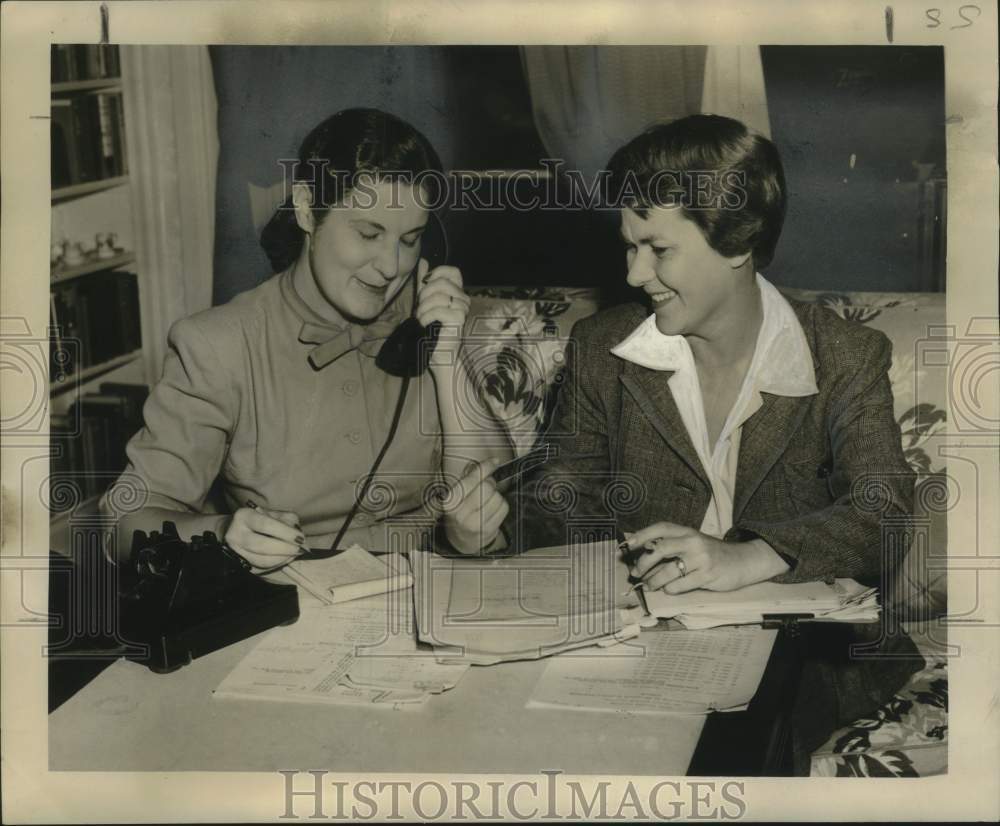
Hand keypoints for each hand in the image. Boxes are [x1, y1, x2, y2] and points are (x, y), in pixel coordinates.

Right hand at [223, 505, 304, 572]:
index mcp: (244, 516)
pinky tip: (286, 558)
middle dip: (285, 548)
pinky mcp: (241, 564)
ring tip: (295, 553)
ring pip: (262, 560)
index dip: (285, 533)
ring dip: (283, 559)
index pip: (265, 524)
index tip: (300, 538)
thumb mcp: (274, 513)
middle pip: (262, 545)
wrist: (238, 530)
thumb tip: (298, 536)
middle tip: (300, 549)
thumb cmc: (261, 520)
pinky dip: (278, 564)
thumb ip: (288, 521)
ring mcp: (236, 552)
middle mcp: (235, 534)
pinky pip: (262, 568)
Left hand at [415, 259, 469, 371]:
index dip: (438, 273)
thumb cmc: (432, 330)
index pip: (453, 271)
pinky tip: (424, 325)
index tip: (425, 286)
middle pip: (442, 283)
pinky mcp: (459, 320)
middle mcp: (463, 300)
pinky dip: (426, 317)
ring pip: (439, 297)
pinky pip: (438, 310)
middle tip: (420, 309)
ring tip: (421, 319)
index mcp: (457, 293)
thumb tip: (423, 261)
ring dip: (423, 308)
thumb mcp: (425, 302)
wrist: (439, 355)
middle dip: (425, 295)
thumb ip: (425, 282)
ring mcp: (463, 310)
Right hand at [441, 456, 509, 553]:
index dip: (485, 468)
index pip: (471, 479)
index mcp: (450, 500)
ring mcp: (474, 523)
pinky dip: (501, 506)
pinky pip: (504, 508)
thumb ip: (469, 476)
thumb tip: (489, 463)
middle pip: (487, 487)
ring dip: (496, 496)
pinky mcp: (487, 529)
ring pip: (497, 497)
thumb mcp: (458, 494)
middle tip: (486, 488)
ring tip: (487, 502)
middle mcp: (460, 513)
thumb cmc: (461, 511)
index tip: (494, 462)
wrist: (462, 538)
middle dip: (490, 484)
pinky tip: (492, 510)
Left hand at [625, 522, 787, 593]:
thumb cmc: (711, 554)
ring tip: (649, 585)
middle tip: (635, 573)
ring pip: (668, 570)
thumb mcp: (692, 543)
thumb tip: (641, 555)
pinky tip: (669, 589)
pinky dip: (670, 589)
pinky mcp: (707, 575)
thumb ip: (672, 545)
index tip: (627, 545)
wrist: (742, 561)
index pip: (661, 528)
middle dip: (643, 562)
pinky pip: (680, 584)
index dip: (642, 535)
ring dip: (653, 581)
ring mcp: (701, 558)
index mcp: (687, 531)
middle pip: (660, 548)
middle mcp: (693, 541)